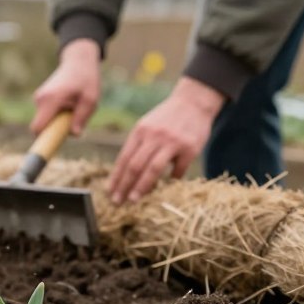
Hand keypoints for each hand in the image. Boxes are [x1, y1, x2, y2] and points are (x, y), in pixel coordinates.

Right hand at [31, 39, 101, 135]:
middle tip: (73, 121)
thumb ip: (82, 118)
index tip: (52, 145)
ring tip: (73, 108)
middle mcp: (41, 99)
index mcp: (52, 99)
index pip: (38, 128)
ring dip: (57, 122)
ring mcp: (39, 98)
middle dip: (55, 130)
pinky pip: (46, 115)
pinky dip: (56, 116)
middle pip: (41, 127)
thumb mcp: (91, 100)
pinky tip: (69, 105)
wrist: (78, 61)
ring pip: (44, 121)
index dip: (43, 140)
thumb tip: (74, 134)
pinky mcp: (41, 98)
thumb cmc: (86, 79)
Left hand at [108, 76, 224, 203]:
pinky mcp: (189, 148)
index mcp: (141, 131)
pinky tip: (166, 187)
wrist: (193, 102)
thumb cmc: (167, 118)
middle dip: (125, 185)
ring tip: (134, 199)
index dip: (116, 177)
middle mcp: (154, 136)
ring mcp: (172, 142)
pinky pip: (178, 170)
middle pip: (135, 165)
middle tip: (118, 201)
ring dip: (142, 186)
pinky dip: (171, 180)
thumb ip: (138, 145)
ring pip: (153, 169)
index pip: (124, 158)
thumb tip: (125, 173)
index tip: (110, 192)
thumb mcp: (147, 125)